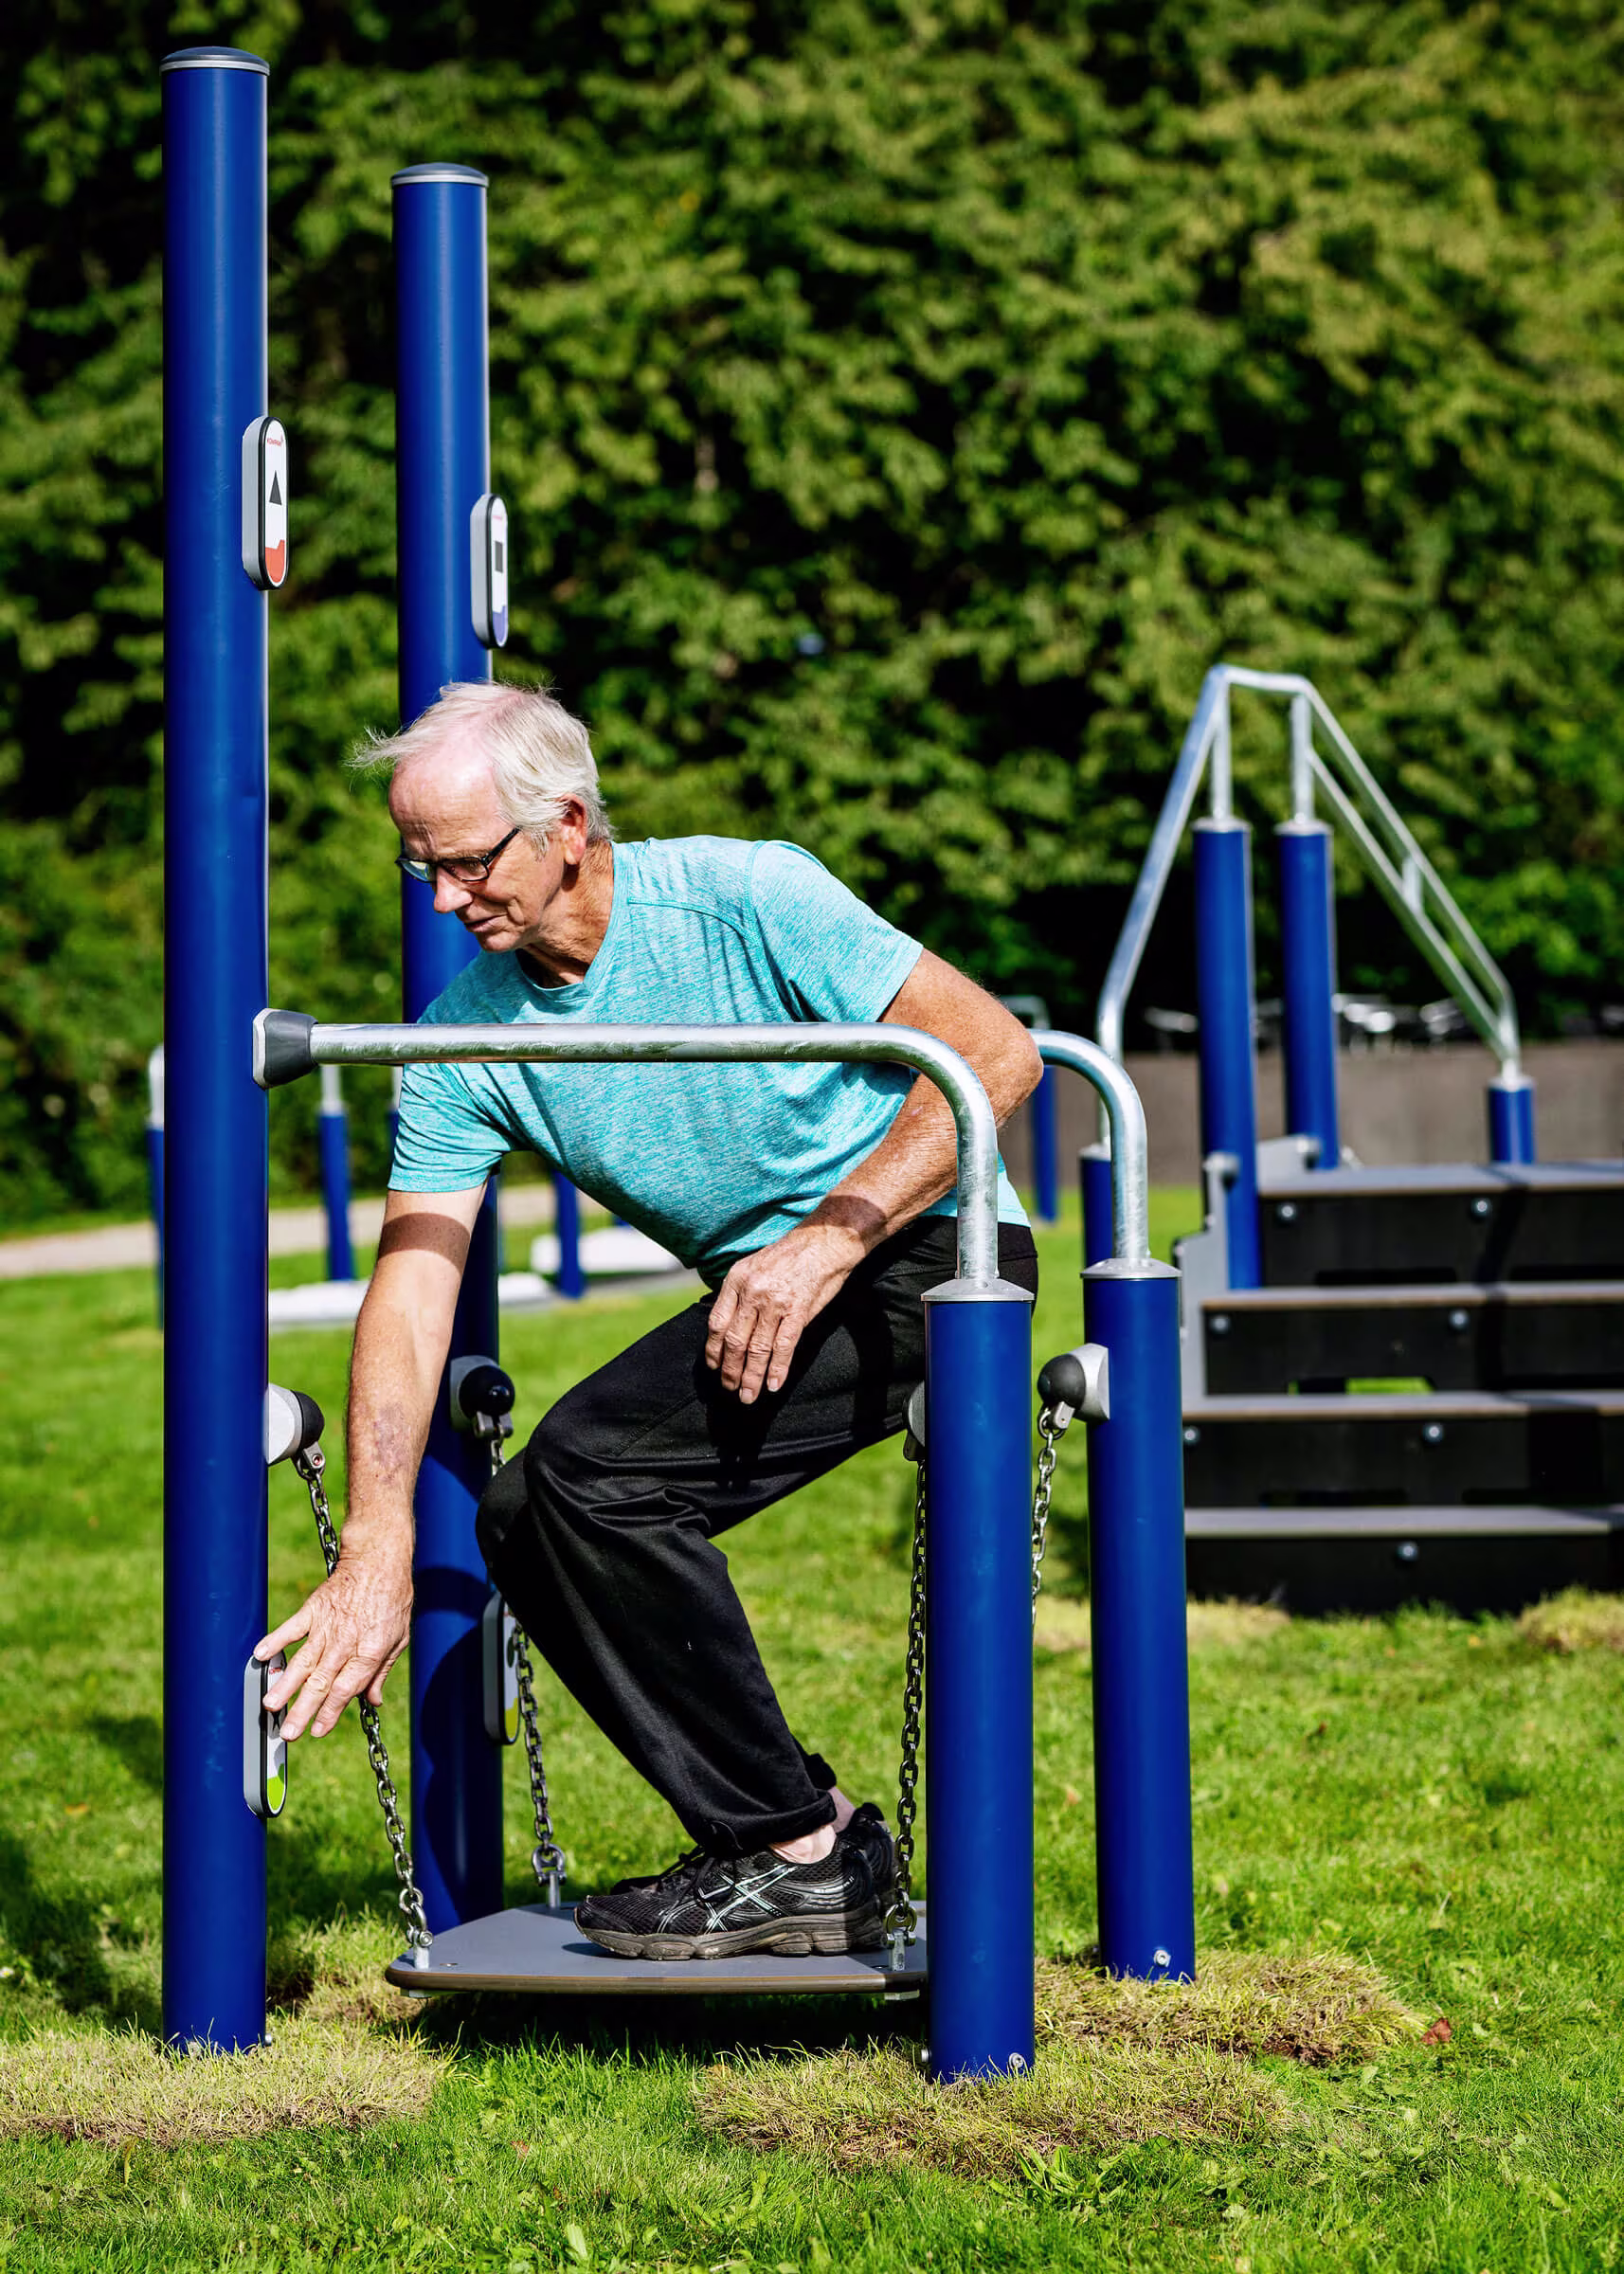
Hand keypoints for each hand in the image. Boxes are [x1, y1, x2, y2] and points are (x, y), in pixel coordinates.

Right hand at [256, 1550, 412, 1741]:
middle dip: (302, 1710)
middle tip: (287, 1733)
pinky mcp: (313, 1609)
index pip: (346, 1689)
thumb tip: (373, 1701)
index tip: (317, 1731)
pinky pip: (291, 1628)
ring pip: (302, 1662)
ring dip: (285, 1685)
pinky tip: (260, 1655)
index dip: (331, 1712)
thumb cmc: (393, 1599)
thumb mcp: (399, 1638)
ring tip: (269, 1705)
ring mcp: (326, 1625)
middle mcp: (345, 1642)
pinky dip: (275, 1641)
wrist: (379, 1559)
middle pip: (320, 1682)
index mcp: (369, 1651)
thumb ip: (381, 1670)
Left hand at [705, 1221, 865, 1403]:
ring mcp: (774, 1302)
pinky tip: (773, 1386)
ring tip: (748, 1396)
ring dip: (751, 1377)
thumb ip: (741, 1292)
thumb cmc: (791, 1255)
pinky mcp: (798, 1310)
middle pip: (734, 1340)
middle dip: (730, 1370)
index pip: (716, 1322)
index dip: (713, 1350)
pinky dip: (777, 1370)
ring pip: (757, 1348)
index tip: (714, 1367)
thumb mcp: (755, 1266)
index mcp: (736, 1280)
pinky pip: (783, 1347)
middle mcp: (751, 1291)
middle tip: (729, 1389)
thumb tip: (731, 1323)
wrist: (825, 1241)